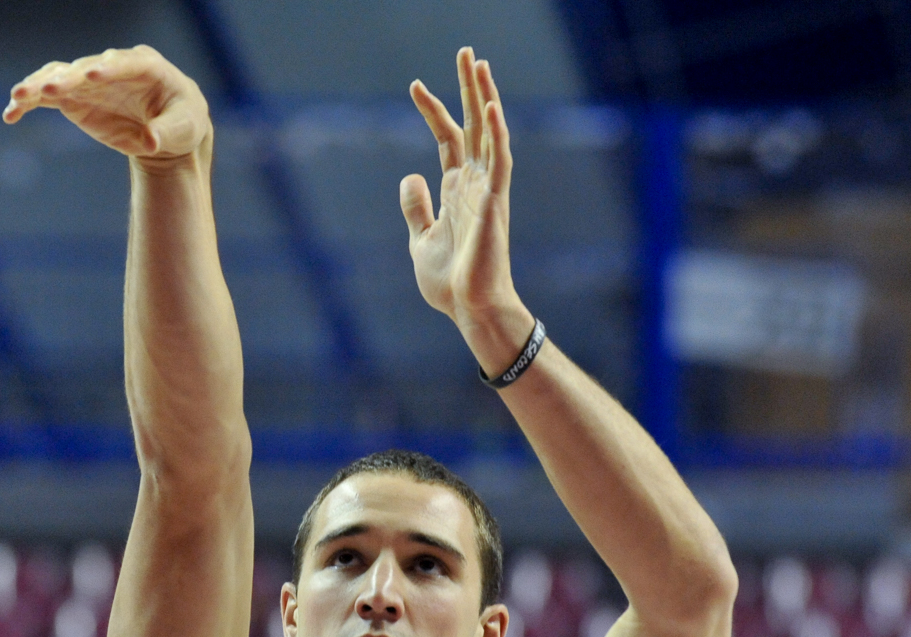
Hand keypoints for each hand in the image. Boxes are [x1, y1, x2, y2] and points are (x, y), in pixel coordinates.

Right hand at [3, 46, 209, 165]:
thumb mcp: (182, 129)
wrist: (167, 130)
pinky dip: (28, 102)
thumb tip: (150, 141)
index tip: (91, 75)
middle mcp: (113, 67)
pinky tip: (10, 114)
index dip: (107, 69)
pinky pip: (46, 95)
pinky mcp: (75, 97)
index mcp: (147, 66)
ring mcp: (91, 80)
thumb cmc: (181, 122)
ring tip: (17, 98)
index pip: (124, 64)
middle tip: (47, 90)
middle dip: (66, 79)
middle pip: (85, 68)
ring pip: (60, 76)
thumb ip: (165, 133)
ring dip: (38, 86)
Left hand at [401, 49, 529, 354]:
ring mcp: (487, 192)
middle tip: (466, 52)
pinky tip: (490, 108)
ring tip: (480, 64)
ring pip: (490, 135)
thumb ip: (416, 207)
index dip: (434, 111)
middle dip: (468, 89)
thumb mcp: (420, 240)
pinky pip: (500, 163)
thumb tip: (410, 176)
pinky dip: (497, 135)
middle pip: (472, 125)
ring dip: (485, 99)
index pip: (447, 138)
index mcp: (456, 190)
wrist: (470, 309)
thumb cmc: (451, 282)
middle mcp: (475, 184)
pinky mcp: (495, 205)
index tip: (416, 85)